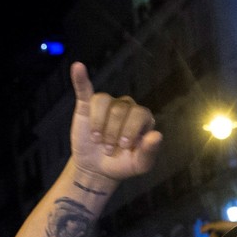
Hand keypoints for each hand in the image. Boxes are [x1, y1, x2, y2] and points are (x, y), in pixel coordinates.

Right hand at [68, 62, 161, 184]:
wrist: (98, 169)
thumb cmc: (123, 164)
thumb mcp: (140, 163)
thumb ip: (150, 151)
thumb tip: (158, 135)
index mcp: (143, 118)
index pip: (140, 113)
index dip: (131, 130)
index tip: (123, 146)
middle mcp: (127, 107)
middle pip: (121, 109)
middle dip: (113, 133)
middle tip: (108, 149)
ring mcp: (108, 105)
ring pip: (104, 101)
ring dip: (99, 124)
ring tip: (97, 140)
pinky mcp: (87, 106)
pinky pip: (85, 89)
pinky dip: (81, 78)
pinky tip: (78, 67)